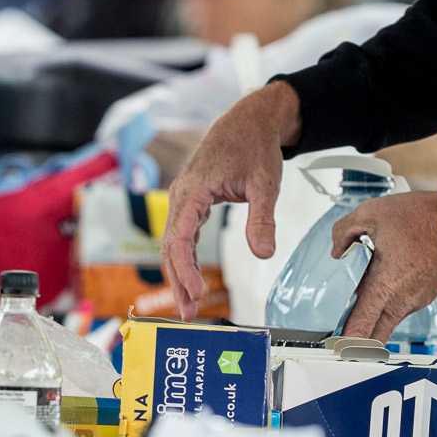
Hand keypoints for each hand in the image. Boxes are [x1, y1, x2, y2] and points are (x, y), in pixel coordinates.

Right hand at [160, 81, 301, 320]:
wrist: (249, 121)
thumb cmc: (255, 147)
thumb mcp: (265, 183)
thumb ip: (262, 220)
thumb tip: (263, 255)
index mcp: (194, 189)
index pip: (181, 236)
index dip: (185, 268)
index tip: (195, 294)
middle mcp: (181, 194)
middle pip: (170, 245)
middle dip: (177, 281)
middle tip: (188, 315)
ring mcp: (183, 198)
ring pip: (173, 242)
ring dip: (179, 274)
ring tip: (189, 305)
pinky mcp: (190, 201)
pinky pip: (181, 235)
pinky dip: (184, 259)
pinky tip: (191, 279)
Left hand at [329, 190, 436, 341]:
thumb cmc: (422, 218)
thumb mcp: (371, 213)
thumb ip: (343, 231)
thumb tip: (337, 248)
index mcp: (385, 288)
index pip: (361, 329)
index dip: (344, 343)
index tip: (333, 347)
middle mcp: (402, 301)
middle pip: (375, 336)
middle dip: (356, 341)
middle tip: (338, 339)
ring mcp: (417, 300)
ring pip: (388, 319)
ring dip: (372, 317)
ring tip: (353, 306)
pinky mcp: (426, 293)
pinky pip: (401, 305)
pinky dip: (387, 303)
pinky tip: (378, 285)